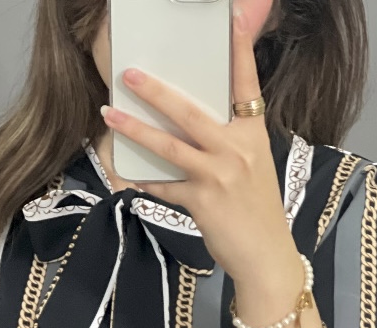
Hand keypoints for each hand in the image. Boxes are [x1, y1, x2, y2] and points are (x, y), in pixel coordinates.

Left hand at [100, 0, 299, 284]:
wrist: (266, 255)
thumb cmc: (257, 210)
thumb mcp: (253, 165)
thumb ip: (230, 140)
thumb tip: (196, 123)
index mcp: (253, 133)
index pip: (246, 83)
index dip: (238, 50)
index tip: (231, 19)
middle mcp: (237, 148)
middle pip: (190, 111)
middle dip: (156, 91)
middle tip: (130, 74)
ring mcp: (219, 175)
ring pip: (170, 145)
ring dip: (136, 129)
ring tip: (110, 114)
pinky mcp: (202, 202)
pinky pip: (164, 186)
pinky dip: (143, 179)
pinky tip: (124, 171)